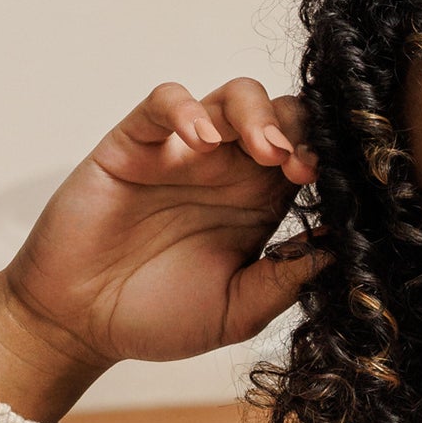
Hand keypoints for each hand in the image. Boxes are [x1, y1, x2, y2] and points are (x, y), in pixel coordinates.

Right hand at [0, 77, 327, 420]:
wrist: (81, 325)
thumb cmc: (157, 318)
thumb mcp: (237, 312)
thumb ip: (284, 281)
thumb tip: (340, 252)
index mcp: (259, 206)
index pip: (307, 158)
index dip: (325, 162)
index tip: (329, 188)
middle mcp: (227, 171)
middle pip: (281, 116)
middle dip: (300, 130)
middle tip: (301, 167)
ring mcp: (182, 153)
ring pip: (232, 97)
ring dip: (257, 114)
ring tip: (265, 151)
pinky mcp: (135, 144)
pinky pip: (163, 103)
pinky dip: (186, 109)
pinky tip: (200, 140)